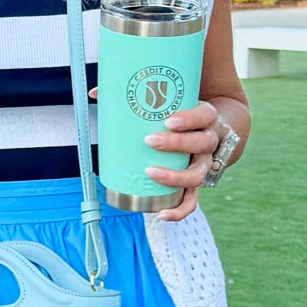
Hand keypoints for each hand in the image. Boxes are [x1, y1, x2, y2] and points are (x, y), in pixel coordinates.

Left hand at [143, 101, 223, 220]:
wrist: (210, 129)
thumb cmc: (182, 113)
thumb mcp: (171, 100)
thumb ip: (137, 94)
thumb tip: (96, 93)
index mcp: (206, 117)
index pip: (203, 116)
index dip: (188, 119)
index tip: (168, 120)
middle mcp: (209, 141)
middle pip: (201, 144)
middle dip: (176, 144)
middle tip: (150, 140)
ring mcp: (204, 164)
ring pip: (198, 174)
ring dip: (175, 176)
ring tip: (150, 172)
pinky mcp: (196, 183)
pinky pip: (192, 200)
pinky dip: (179, 210)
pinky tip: (162, 214)